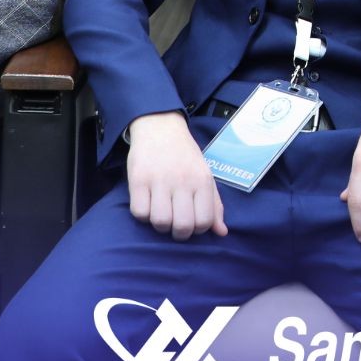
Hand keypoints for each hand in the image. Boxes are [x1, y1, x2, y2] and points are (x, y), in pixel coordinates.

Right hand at [126, 110, 227, 237]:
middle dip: (179, 233)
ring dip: (160, 224)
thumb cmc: (185, 156)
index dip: (197, 230)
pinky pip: (139, 212)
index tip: (191, 223)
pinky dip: (142, 215)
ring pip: (160, 222)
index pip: (204, 221)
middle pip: (182, 226)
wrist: (160, 127)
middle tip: (175, 223)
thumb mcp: (205, 175)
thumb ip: (214, 204)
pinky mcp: (138, 179)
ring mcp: (159, 179)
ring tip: (161, 212)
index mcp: (202, 180)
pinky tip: (147, 204)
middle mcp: (183, 180)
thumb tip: (222, 233)